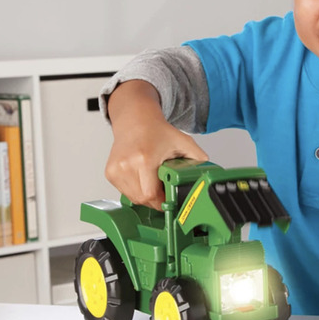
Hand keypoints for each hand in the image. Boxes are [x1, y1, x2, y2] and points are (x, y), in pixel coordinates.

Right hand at [104, 80, 207, 209]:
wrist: (135, 119)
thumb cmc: (156, 131)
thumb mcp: (183, 142)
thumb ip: (198, 158)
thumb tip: (208, 175)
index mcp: (144, 158)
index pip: (151, 195)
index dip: (162, 200)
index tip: (170, 199)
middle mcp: (126, 164)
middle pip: (142, 199)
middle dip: (156, 199)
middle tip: (164, 190)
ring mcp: (115, 170)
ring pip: (133, 198)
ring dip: (145, 195)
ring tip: (153, 181)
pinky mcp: (110, 173)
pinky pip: (125, 192)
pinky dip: (135, 189)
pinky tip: (142, 177)